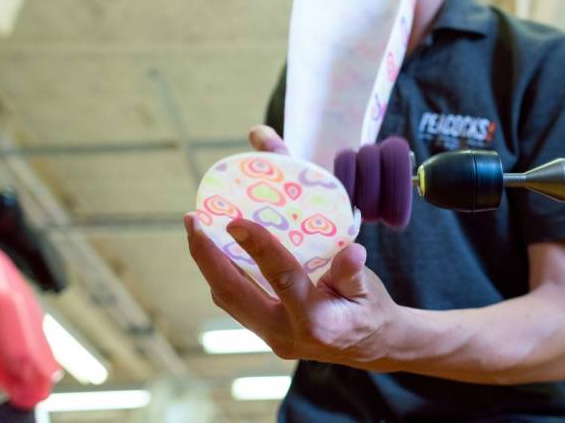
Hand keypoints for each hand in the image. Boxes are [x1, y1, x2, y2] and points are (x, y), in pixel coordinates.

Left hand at [185, 125, 402, 368]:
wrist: (371, 345)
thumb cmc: (370, 309)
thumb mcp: (368, 289)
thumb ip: (353, 272)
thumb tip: (352, 252)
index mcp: (315, 321)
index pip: (281, 278)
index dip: (257, 247)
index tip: (234, 221)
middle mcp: (285, 334)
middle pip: (233, 294)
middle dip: (206, 256)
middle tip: (192, 219)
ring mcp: (271, 337)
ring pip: (227, 300)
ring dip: (208, 264)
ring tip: (197, 228)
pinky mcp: (265, 332)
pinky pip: (235, 303)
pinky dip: (222, 274)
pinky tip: (218, 250)